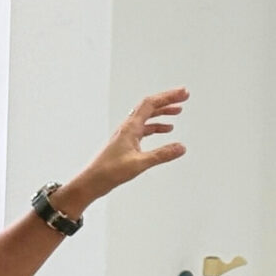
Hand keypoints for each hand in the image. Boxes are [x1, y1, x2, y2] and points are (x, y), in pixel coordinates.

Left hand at [60, 88, 188, 213]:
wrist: (92, 181)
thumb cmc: (109, 171)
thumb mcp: (140, 163)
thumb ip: (162, 154)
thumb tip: (181, 147)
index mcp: (130, 127)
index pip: (151, 104)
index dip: (168, 96)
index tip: (182, 93)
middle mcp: (128, 127)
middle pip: (150, 106)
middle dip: (168, 100)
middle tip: (183, 97)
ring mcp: (127, 134)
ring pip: (148, 117)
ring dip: (163, 112)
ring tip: (177, 111)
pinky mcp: (127, 143)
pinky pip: (144, 128)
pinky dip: (156, 126)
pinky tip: (165, 130)